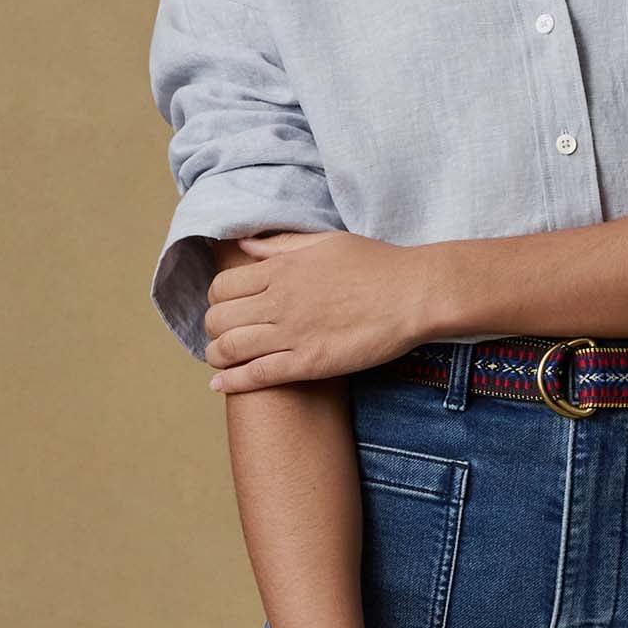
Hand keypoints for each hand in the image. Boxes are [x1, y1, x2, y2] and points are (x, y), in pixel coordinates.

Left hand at [204, 231, 435, 389]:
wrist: (415, 293)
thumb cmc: (378, 264)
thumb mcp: (325, 242)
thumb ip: (283, 245)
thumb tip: (247, 245)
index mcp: (282, 268)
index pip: (223, 286)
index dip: (217, 300)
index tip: (225, 308)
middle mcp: (279, 300)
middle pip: (219, 318)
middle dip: (213, 329)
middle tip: (222, 336)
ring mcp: (292, 333)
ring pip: (230, 348)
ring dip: (217, 357)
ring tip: (220, 361)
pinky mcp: (309, 362)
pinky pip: (257, 375)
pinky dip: (232, 381)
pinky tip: (221, 385)